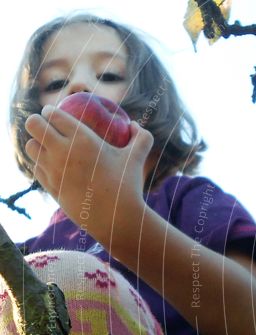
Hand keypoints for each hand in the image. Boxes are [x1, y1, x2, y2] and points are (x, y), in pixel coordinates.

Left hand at [24, 105, 152, 246]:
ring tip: (45, 145)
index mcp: (82, 139)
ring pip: (30, 146)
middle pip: (33, 125)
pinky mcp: (49, 185)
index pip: (53, 115)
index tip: (53, 113)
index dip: (49, 111)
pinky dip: (40, 163)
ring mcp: (52, 169)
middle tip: (44, 125)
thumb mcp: (137, 159)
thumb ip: (141, 138)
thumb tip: (134, 124)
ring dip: (36, 143)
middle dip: (36, 122)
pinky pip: (35, 167)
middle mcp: (62, 152)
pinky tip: (50, 164)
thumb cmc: (128, 186)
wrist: (116, 219)